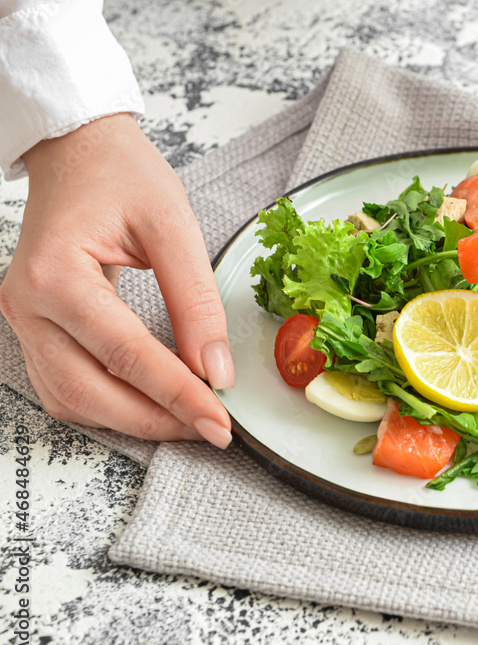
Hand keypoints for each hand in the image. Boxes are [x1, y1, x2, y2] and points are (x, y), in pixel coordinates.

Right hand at [0, 114, 233, 447]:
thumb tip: (215, 368)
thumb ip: (195, 299)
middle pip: (91, 391)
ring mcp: (23, 320)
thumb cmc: (120, 174)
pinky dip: (110, 403)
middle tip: (211, 428)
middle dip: (155, 419)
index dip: (177, 395)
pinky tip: (152, 402)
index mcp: (55, 275)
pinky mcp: (35, 327)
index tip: (220, 421)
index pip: (126, 354)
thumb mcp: (172, 225)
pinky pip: (66, 385)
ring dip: (132, 419)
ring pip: (73, 399)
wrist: (78, 150)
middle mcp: (26, 306)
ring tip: (188, 419)